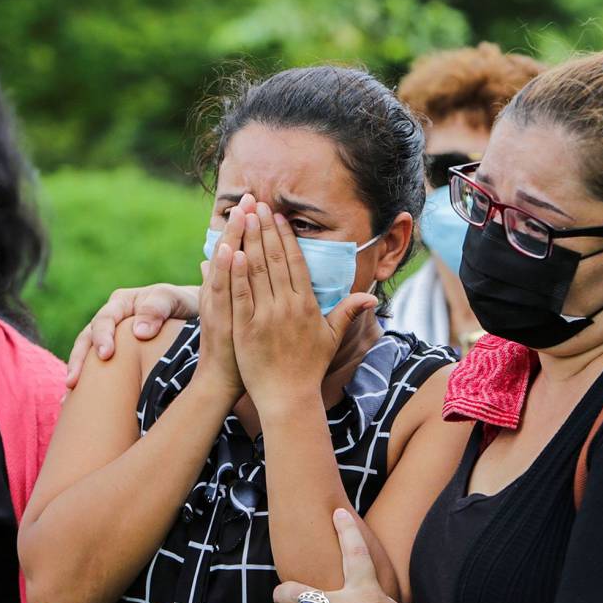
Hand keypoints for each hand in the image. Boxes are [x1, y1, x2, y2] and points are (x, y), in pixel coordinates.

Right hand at [66, 284, 200, 387]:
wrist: (196, 319)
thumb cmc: (186, 306)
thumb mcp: (175, 300)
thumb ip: (158, 309)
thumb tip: (139, 332)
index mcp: (122, 303)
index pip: (105, 319)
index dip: (102, 337)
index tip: (106, 355)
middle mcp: (111, 321)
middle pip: (86, 339)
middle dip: (79, 360)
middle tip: (75, 382)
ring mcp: (111, 340)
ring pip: (86, 356)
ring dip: (77, 374)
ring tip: (68, 398)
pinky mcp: (115, 359)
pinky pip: (96, 370)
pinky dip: (87, 385)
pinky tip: (76, 404)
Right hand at [193, 205, 246, 398]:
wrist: (220, 379)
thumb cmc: (228, 348)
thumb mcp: (218, 311)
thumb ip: (213, 284)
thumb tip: (208, 259)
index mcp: (223, 289)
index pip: (234, 250)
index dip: (243, 226)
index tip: (253, 203)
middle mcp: (219, 293)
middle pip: (231, 251)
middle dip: (242, 223)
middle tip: (250, 195)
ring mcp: (218, 306)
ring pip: (224, 266)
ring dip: (233, 238)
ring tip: (240, 211)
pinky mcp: (218, 320)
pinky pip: (220, 291)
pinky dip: (223, 270)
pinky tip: (228, 249)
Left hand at [229, 203, 376, 412]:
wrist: (288, 397)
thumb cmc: (309, 367)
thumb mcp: (331, 338)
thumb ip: (348, 312)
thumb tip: (371, 296)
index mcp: (307, 305)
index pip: (295, 262)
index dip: (286, 236)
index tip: (278, 216)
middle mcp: (288, 306)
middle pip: (274, 259)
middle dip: (265, 229)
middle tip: (257, 204)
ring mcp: (266, 316)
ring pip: (256, 271)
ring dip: (249, 241)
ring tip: (243, 217)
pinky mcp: (246, 328)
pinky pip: (240, 295)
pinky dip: (235, 272)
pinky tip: (231, 251)